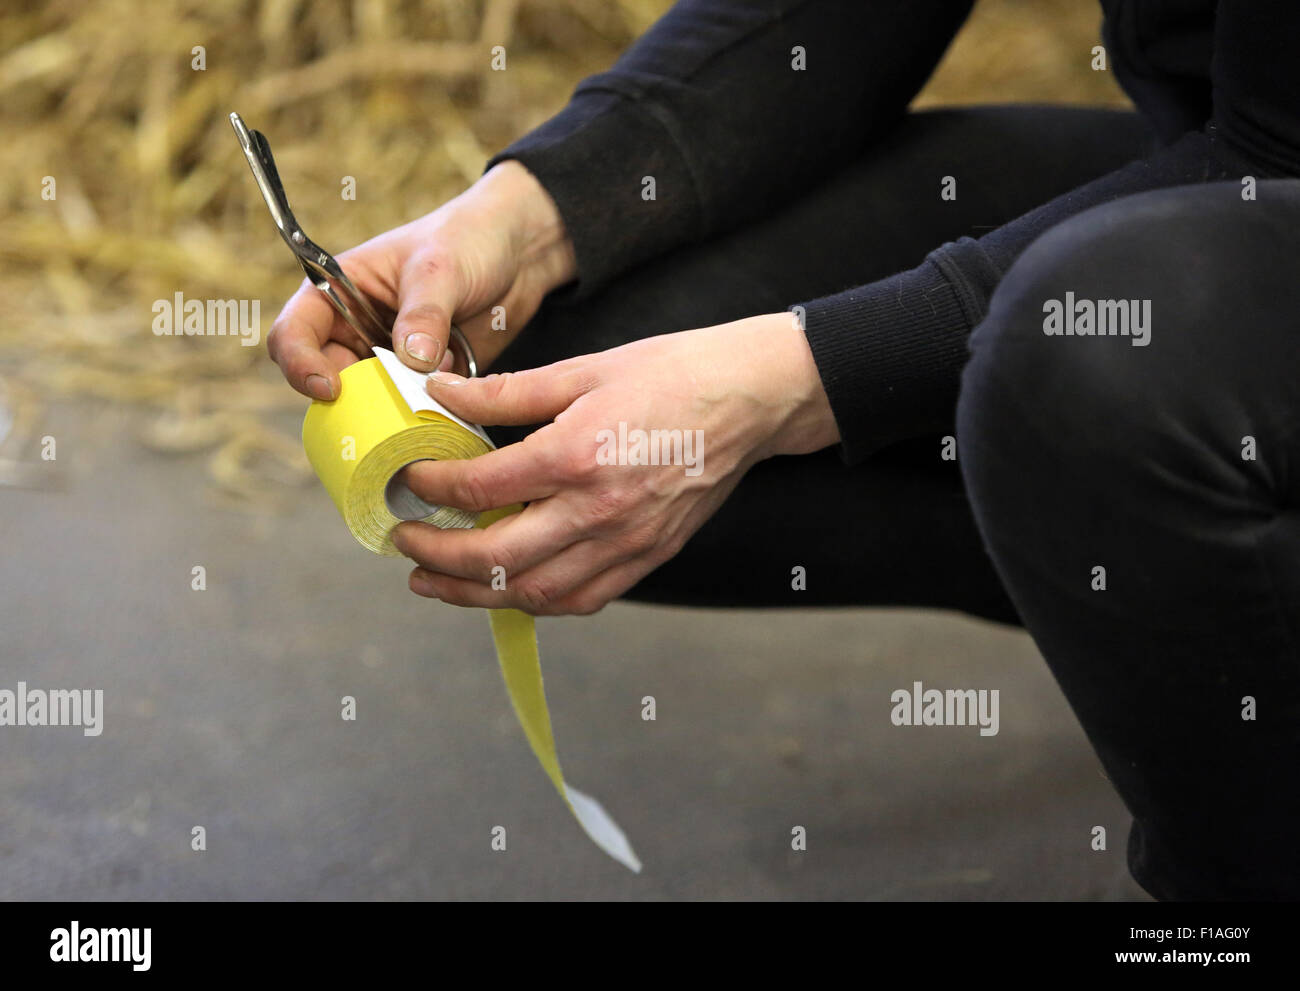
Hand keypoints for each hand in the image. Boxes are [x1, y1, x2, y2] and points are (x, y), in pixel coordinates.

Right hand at [267, 160, 576, 399]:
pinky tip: (450, 412)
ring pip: (371, 403)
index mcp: (338, 291)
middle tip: (386, 408)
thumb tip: (413, 361)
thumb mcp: (440, 268)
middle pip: (327, 379)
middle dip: (350, 400)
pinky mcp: (425, 381)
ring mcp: (390, 359)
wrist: (519, 252)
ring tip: (425, 405)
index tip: (330, 388)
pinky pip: (413, 410)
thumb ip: (424, 313)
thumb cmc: (466, 239)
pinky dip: (425, 417)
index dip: (300, 363)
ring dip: (391, 412)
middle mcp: (356, 330)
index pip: (294, 333)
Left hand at [391, 312, 839, 614]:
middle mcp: (599, 510)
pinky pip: (581, 599)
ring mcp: (627, 542)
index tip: (409, 480)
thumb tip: (440, 393)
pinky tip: (506, 588)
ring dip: (474, 593)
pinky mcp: (648, 557)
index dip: (431, 488)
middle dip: (437, 556)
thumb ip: (505, 392)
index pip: (480, 488)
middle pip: (495, 557)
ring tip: (434, 581)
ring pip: (533, 592)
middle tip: (403, 543)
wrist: (750, 400)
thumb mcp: (583, 369)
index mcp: (578, 454)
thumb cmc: (673, 375)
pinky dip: (534, 601)